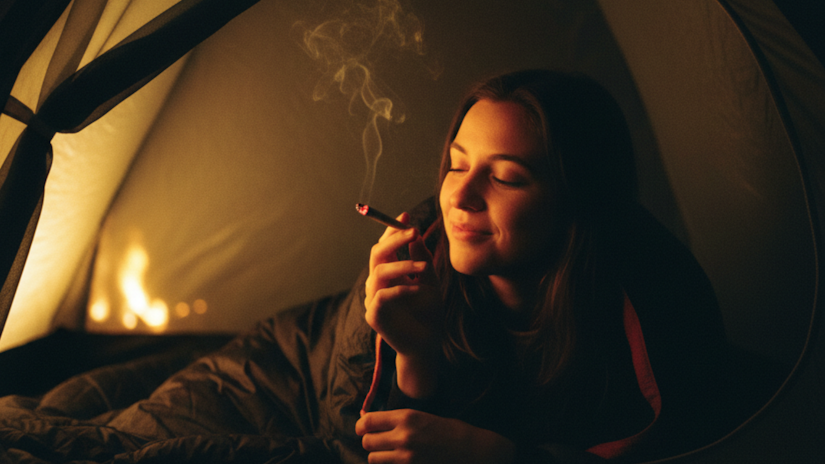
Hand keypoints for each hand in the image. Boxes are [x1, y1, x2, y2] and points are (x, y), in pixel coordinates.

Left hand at [356, 409, 514, 463]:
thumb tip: (366, 420)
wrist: (472, 449)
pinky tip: (398, 461)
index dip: (361, 426)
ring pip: (373, 459)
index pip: (368, 422)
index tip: (363, 429)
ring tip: (389, 455)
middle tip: (379, 443)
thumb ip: (395, 420)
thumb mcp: (421, 417)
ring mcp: (406, 457)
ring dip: (378, 457)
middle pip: (367, 442)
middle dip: (370, 443)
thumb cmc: (448, 430)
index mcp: (406, 417)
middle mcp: (404, 436)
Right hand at [364, 213, 442, 397]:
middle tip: (413, 231)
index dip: (392, 229)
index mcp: (389, 273)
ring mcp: (373, 300)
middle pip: (376, 254)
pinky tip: (419, 289)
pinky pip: (383, 296)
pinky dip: (402, 290)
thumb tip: (416, 235)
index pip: (385, 246)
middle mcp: (377, 284)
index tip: (406, 215)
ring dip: (403, 265)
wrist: (428, 344)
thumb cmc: (428, 313)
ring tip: (424, 267)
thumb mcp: (430, 281)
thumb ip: (422, 259)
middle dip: (394, 239)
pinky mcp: (374, 316)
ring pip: (379, 272)